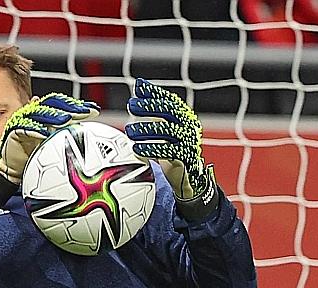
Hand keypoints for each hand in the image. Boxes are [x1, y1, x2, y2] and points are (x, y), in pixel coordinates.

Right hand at [0, 93, 98, 183]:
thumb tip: (84, 131)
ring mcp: (24, 121)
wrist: (12, 168)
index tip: (95, 111)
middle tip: (84, 112)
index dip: (78, 106)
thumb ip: (66, 137)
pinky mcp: (14, 131)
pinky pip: (24, 128)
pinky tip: (44, 134)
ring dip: (53, 116)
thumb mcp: (54, 147)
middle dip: (69, 107)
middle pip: (53, 105)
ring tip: (65, 120)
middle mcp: (35, 114)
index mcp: (46, 116)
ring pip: (39, 113)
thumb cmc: (34, 156)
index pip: (63, 106)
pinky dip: (34, 130)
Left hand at [124, 78, 214, 206]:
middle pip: (170, 111)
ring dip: (146, 129)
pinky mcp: (185, 157)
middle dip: (149, 106)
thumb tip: (139, 84)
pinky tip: (137, 149)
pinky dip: (152, 149)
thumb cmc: (171, 145)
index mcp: (182, 114)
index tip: (138, 89)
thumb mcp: (162, 124)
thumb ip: (152, 107)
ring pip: (168, 131)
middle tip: (131, 106)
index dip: (154, 93)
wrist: (186, 173)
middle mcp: (188, 124)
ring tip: (129, 131)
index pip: (169, 99)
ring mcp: (188, 140)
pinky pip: (169, 152)